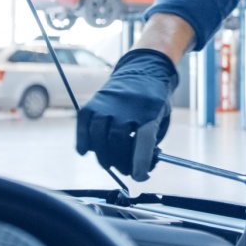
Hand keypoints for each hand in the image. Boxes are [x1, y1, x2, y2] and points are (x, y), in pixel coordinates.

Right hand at [76, 49, 177, 180]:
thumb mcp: (163, 118)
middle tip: (125, 170)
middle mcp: (127, 106)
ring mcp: (108, 102)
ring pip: (99, 134)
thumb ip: (151, 141)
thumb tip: (136, 167)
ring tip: (108, 163)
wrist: (145, 68)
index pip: (143, 141)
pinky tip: (85, 151)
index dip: (140, 163)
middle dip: (120, 162)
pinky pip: (84, 123)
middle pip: (117, 140)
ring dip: (102, 155)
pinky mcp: (95, 100)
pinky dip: (82, 140)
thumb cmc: (155, 100)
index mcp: (150, 111)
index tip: (139, 177)